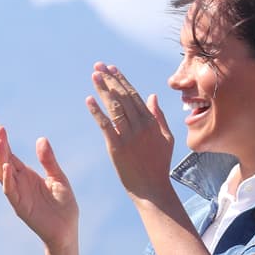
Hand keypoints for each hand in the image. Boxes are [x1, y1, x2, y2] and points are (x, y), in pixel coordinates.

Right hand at [0, 125, 77, 251]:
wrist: (67, 230)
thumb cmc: (64, 205)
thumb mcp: (59, 178)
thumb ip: (49, 161)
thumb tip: (41, 139)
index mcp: (28, 175)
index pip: (11, 155)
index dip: (4, 142)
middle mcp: (20, 183)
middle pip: (5, 162)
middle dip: (1, 147)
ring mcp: (18, 194)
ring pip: (3, 175)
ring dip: (0, 159)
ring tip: (0, 144)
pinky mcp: (20, 206)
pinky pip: (10, 191)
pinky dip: (7, 179)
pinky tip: (6, 167)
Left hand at [86, 62, 174, 201]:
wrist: (152, 188)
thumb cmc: (159, 164)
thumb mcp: (165, 138)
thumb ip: (158, 116)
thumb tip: (152, 96)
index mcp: (151, 122)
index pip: (134, 95)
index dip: (122, 80)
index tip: (112, 68)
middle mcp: (141, 126)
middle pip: (123, 97)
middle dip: (110, 79)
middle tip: (98, 66)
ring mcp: (129, 136)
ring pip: (115, 108)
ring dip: (103, 90)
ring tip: (94, 75)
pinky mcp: (117, 148)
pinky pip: (105, 126)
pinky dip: (97, 111)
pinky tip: (89, 100)